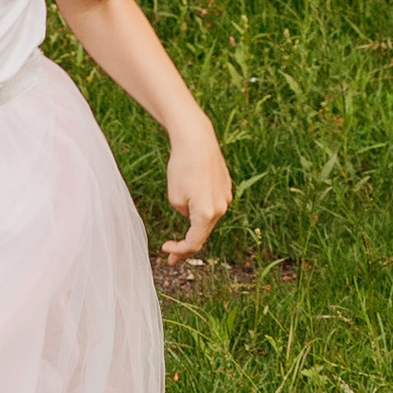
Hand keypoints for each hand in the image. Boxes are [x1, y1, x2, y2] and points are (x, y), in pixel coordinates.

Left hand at [162, 120, 231, 263]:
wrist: (196, 140)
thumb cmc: (182, 167)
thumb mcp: (174, 197)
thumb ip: (183, 213)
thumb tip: (190, 213)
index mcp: (207, 214)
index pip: (194, 242)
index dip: (179, 250)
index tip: (166, 250)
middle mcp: (221, 208)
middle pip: (202, 232)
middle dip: (186, 243)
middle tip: (171, 252)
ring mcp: (226, 196)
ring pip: (208, 217)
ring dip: (194, 224)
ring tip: (180, 222)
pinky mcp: (226, 186)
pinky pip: (212, 203)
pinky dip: (201, 209)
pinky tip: (191, 200)